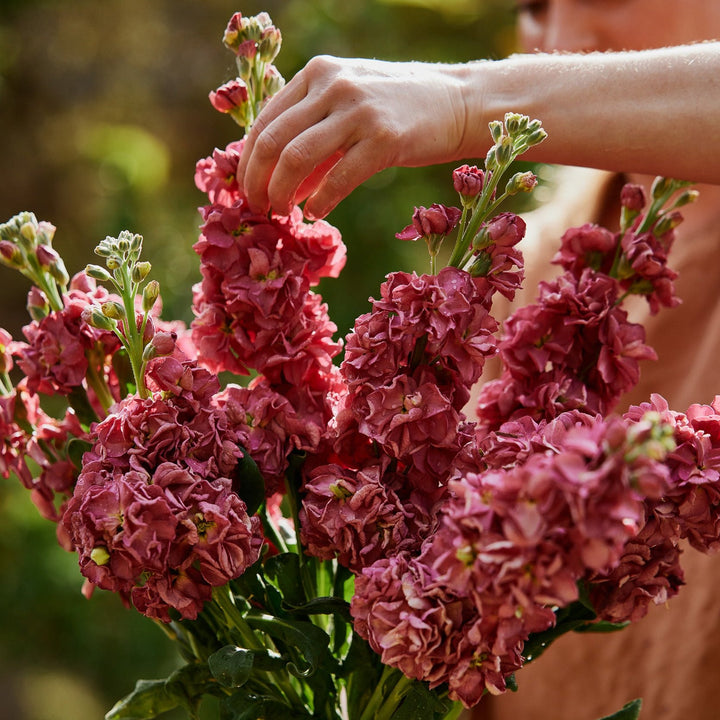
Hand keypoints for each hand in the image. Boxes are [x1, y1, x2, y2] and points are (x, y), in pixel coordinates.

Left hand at [237, 55, 469, 218]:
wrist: (459, 103)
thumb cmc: (398, 110)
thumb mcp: (348, 110)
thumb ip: (313, 138)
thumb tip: (279, 186)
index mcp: (317, 74)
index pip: (265, 121)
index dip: (247, 161)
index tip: (246, 189)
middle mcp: (333, 85)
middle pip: (272, 141)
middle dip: (256, 182)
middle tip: (257, 208)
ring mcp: (359, 110)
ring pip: (296, 159)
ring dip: (281, 194)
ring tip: (282, 213)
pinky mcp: (385, 139)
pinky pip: (338, 179)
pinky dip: (321, 202)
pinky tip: (316, 213)